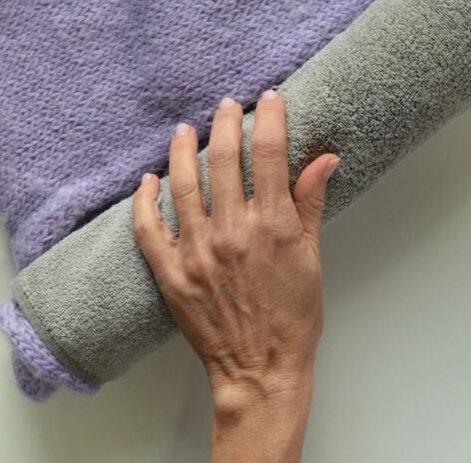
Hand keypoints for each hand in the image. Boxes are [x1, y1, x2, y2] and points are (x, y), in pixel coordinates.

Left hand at [133, 90, 338, 461]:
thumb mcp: (312, 257)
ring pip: (182, 184)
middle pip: (222, 158)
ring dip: (182, 150)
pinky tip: (148, 179)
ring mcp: (196, 252)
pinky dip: (145, 200)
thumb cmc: (293, 317)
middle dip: (225, 122)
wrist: (261, 371)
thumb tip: (325, 158)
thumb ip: (310, 203)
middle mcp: (231, 232)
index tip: (269, 99)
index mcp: (271, 225)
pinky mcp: (171, 274)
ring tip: (184, 130)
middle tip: (227, 105)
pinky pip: (149, 228)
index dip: (269, 118)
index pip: (268, 153)